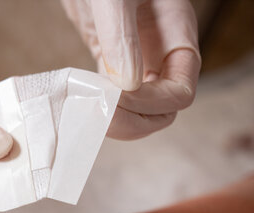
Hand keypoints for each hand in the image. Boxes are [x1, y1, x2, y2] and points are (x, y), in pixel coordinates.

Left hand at [61, 0, 200, 138]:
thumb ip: (122, 36)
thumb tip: (126, 84)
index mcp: (176, 36)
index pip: (181, 92)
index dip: (153, 103)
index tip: (118, 97)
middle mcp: (159, 54)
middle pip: (163, 108)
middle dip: (137, 120)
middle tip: (103, 119)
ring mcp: (137, 60)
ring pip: (141, 108)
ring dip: (121, 120)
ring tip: (93, 115)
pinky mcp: (113, 62)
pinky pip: (118, 96)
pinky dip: (105, 108)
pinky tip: (87, 104)